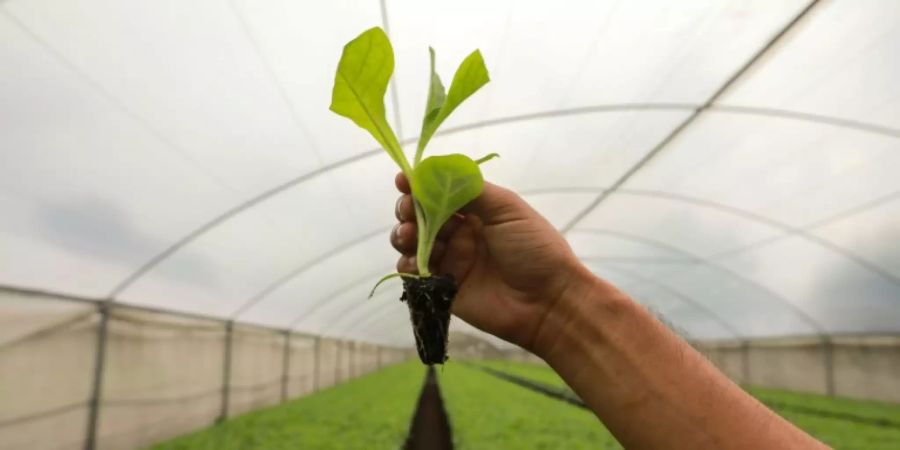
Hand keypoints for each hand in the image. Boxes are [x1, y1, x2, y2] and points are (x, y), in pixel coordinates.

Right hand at [390, 173, 591, 350]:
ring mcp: (451, 260)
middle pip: (421, 216)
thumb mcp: (507, 209)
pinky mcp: (444, 288)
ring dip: (404, 234)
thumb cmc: (534, 249)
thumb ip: (472, 190)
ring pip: (414, 242)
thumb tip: (437, 171)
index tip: (403, 180)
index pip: (440, 192)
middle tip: (407, 211)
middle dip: (408, 209)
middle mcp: (460, 233)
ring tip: (409, 235)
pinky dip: (408, 264)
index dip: (419, 185)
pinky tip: (414, 261)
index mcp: (477, 211)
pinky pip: (417, 273)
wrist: (548, 301)